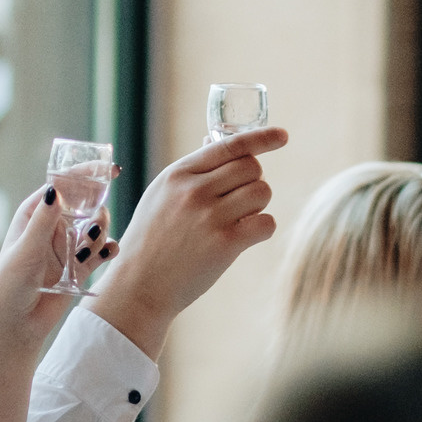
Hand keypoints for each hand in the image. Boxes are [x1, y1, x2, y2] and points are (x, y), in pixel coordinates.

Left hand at [0, 180, 95, 354]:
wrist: (15, 326)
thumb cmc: (9, 286)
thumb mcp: (25, 251)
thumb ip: (43, 222)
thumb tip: (57, 189)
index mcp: (33, 214)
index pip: (62, 185)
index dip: (84, 173)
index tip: (107, 168)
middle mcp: (52, 226)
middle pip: (84, 202)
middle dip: (96, 204)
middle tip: (96, 220)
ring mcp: (67, 246)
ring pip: (96, 225)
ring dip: (99, 230)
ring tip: (88, 247)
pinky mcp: (80, 267)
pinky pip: (102, 251)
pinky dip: (108, 249)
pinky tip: (108, 252)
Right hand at [93, 126, 288, 353]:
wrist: (138, 285)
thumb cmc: (151, 240)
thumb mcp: (160, 195)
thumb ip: (190, 172)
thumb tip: (216, 141)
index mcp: (178, 174)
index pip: (229, 144)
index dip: (261, 138)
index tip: (283, 136)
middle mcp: (194, 190)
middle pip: (251, 167)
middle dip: (253, 181)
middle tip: (239, 201)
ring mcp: (210, 216)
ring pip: (262, 192)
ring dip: (258, 206)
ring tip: (237, 220)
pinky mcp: (225, 244)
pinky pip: (266, 223)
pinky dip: (262, 229)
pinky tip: (244, 238)